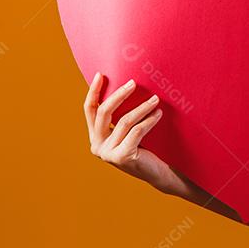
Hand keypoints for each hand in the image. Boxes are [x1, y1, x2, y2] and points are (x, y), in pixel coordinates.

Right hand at [84, 73, 180, 193]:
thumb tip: (125, 83)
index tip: (100, 74)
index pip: (90, 110)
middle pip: (104, 112)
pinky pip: (136, 131)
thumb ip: (119, 115)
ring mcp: (108, 153)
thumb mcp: (128, 130)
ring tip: (156, 99)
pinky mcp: (122, 157)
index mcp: (95, 137)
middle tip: (134, 83)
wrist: (157, 172)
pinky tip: (158, 114)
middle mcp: (97, 145)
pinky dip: (149, 120)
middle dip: (119, 94)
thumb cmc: (144, 146)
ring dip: (142, 107)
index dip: (94, 91)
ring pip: (124, 121)